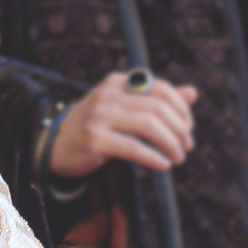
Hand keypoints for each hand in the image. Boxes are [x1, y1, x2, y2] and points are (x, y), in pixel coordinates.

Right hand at [48, 72, 198, 179]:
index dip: (181, 108)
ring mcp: (99, 117)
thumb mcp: (124, 107)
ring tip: (178, 157)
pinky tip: (163, 165)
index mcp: (118, 82)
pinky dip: (153, 158)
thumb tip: (193, 92)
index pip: (160, 88)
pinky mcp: (94, 140)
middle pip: (157, 108)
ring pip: (148, 126)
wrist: (55, 145)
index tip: (188, 127)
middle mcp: (108, 95)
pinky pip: (133, 148)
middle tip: (187, 146)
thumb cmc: (96, 126)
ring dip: (170, 144)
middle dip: (179, 129)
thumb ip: (157, 99)